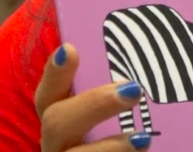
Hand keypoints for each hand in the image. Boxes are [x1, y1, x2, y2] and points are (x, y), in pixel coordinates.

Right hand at [34, 44, 151, 150]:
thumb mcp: (115, 112)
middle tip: (133, 89)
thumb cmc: (115, 139)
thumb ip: (118, 93)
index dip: (54, 74)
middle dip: (94, 105)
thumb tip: (142, 67)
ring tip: (144, 139)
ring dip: (109, 148)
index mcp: (61, 122)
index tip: (70, 50)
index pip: (48, 95)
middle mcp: (58, 145)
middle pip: (57, 123)